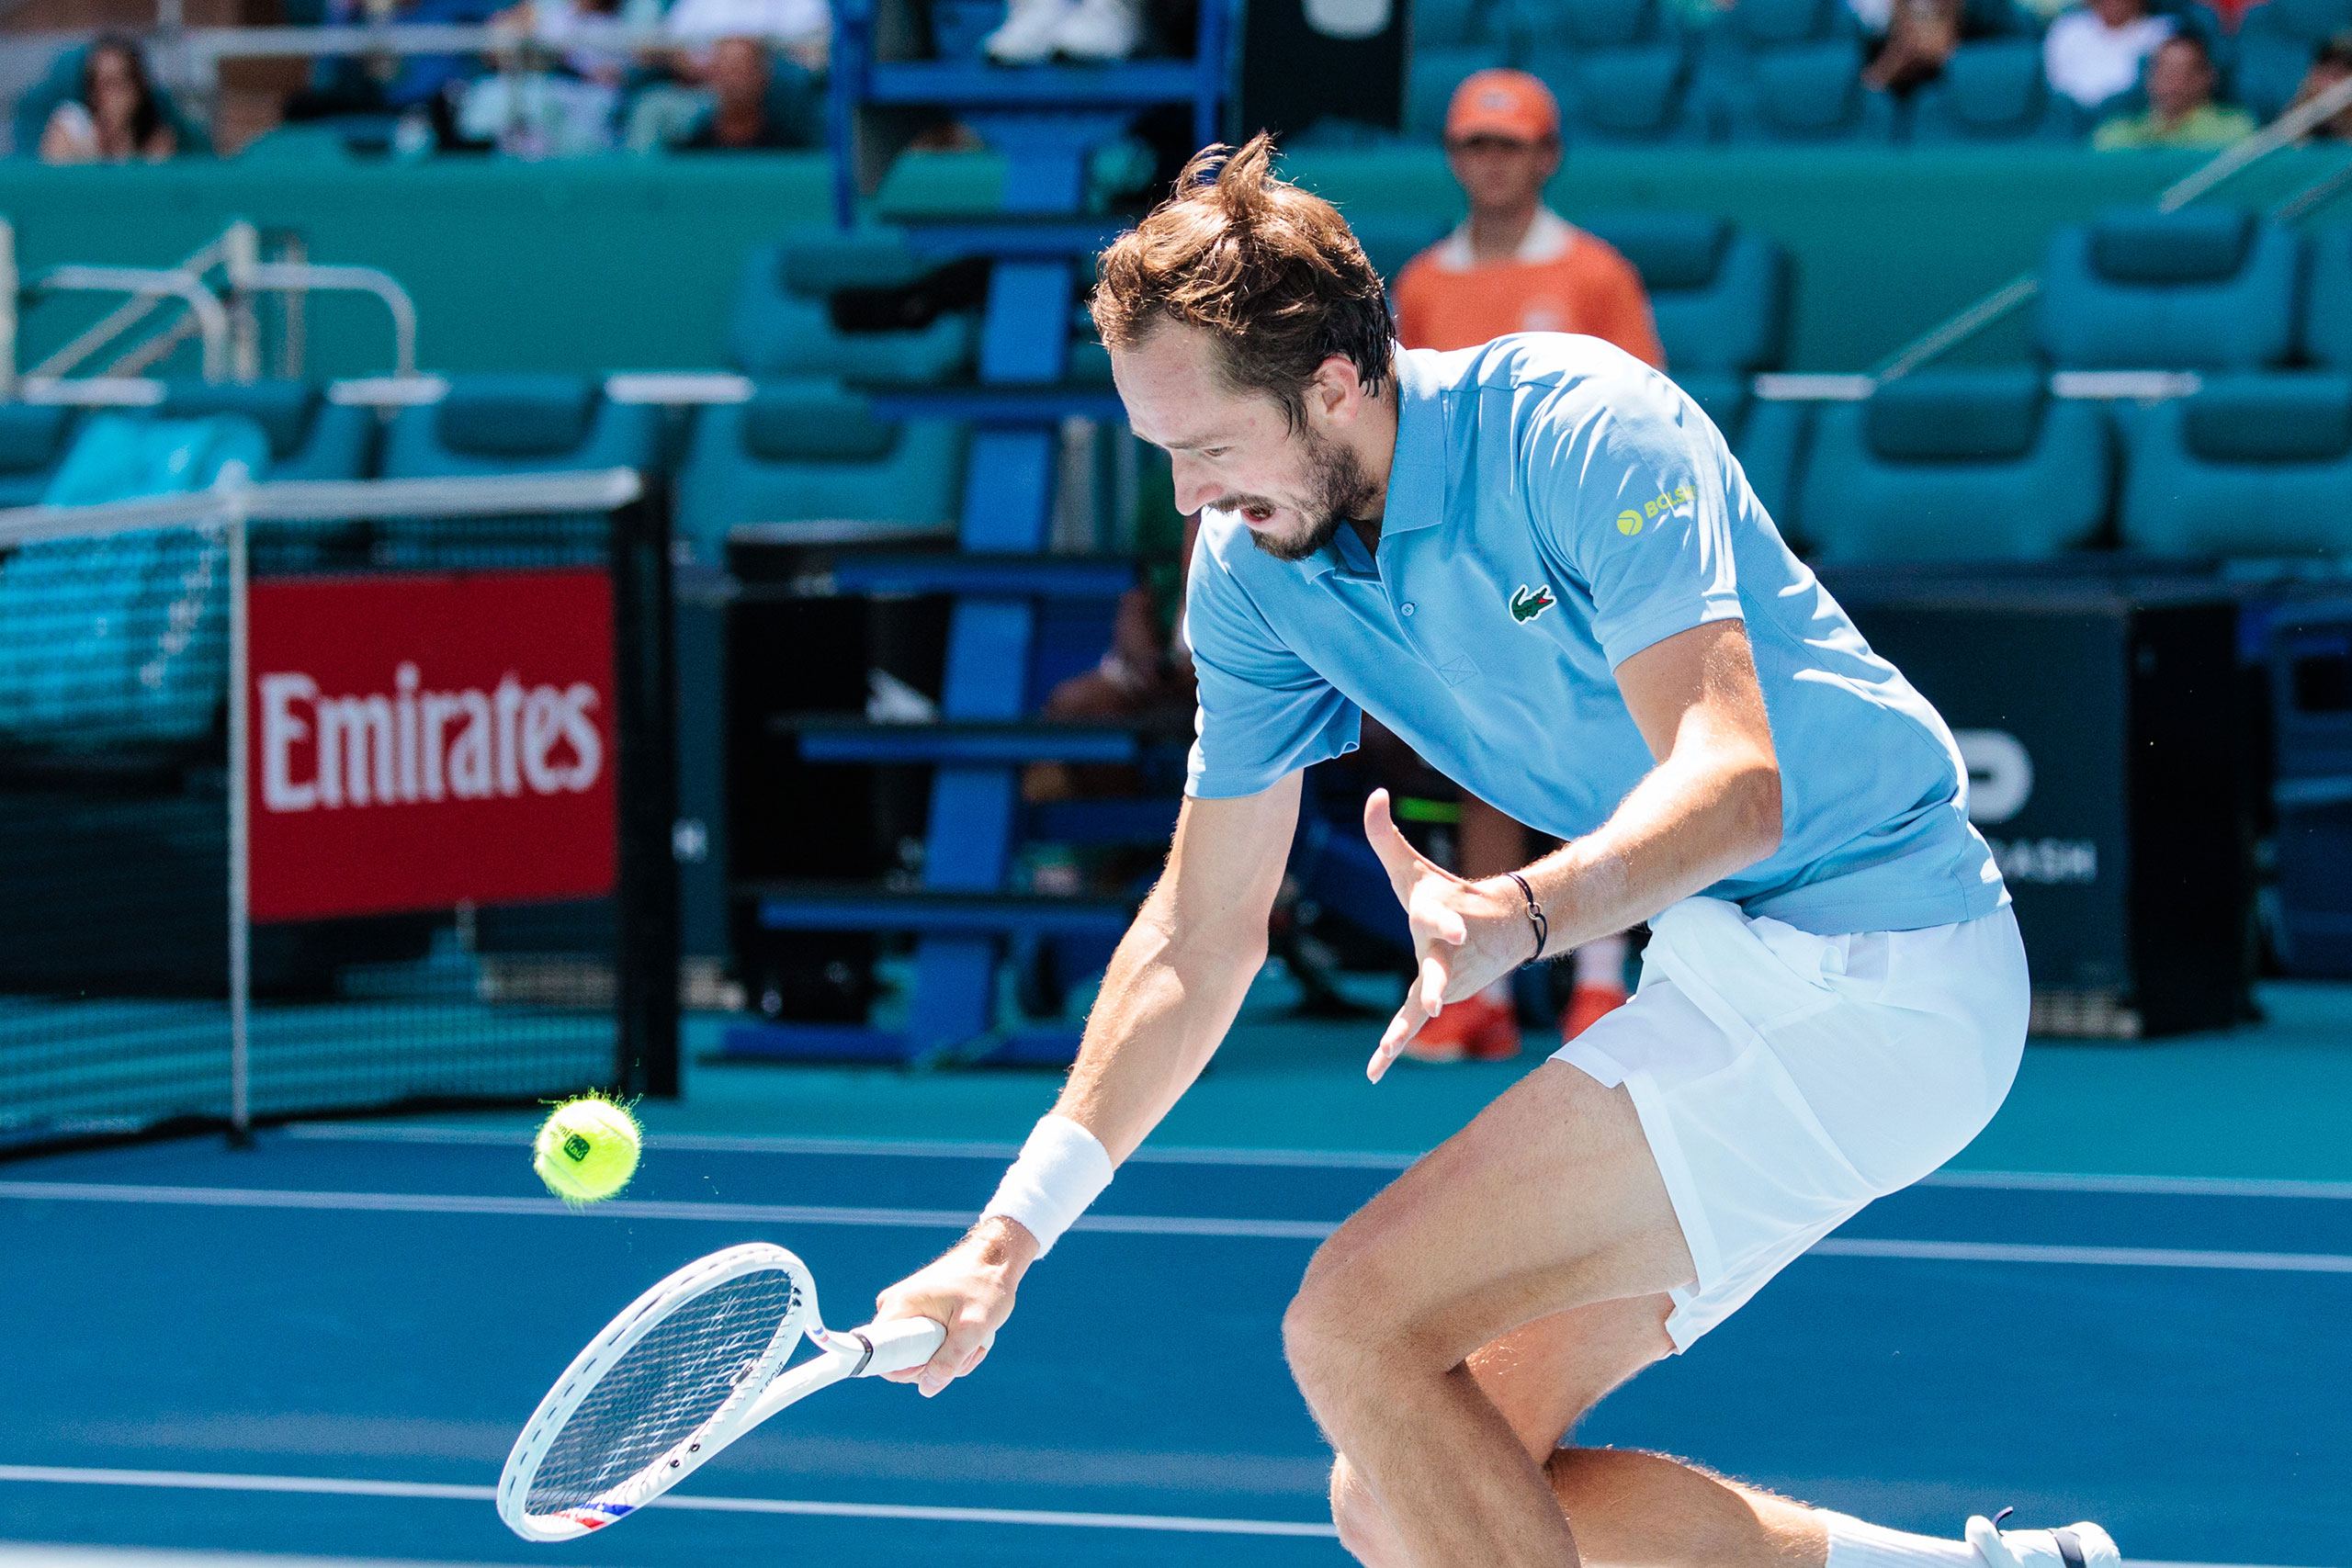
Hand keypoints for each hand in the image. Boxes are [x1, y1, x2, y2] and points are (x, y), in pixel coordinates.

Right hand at [871, 1216, 1035, 1396]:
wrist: (996, 1257)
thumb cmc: (986, 1285)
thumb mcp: (973, 1327)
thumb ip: (950, 1360)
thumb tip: (926, 1388)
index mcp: (899, 1306)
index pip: (881, 1355)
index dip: (907, 1371)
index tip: (936, 1363)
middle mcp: (895, 1306)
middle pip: (903, 1358)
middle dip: (938, 1364)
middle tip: (968, 1351)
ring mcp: (906, 1308)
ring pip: (919, 1353)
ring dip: (949, 1356)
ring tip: (975, 1341)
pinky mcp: (918, 1311)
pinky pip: (926, 1342)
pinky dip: (950, 1346)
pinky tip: (970, 1336)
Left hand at [1361, 788, 1536, 1083]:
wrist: (1500, 929)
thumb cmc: (1446, 894)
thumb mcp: (1411, 866)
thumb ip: (1385, 833)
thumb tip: (1374, 792)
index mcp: (1440, 913)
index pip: (1440, 915)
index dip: (1446, 919)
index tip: (1456, 933)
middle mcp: (1446, 950)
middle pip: (1441, 968)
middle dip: (1440, 982)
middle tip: (1439, 1003)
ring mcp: (1446, 978)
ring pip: (1426, 1003)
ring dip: (1406, 1029)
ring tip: (1383, 1056)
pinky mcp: (1436, 996)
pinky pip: (1410, 1026)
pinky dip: (1392, 1048)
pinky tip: (1371, 1072)